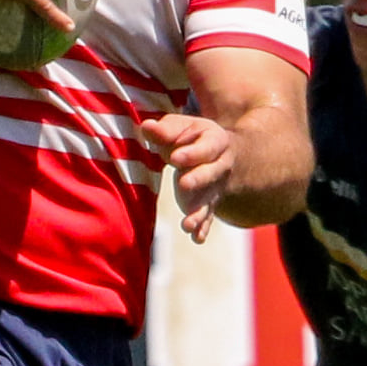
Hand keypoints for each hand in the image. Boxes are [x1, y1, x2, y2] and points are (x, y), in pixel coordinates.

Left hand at [140, 114, 234, 242]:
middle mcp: (220, 166)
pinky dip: (203, 228)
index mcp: (215, 141)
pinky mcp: (208, 204)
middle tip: (184, 185)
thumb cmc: (191, 137)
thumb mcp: (181, 128)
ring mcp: (215, 188)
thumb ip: (165, 131)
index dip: (191, 153)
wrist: (218, 154)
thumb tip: (146, 127)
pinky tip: (196, 238)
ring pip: (209, 200)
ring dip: (199, 213)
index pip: (206, 148)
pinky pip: (208, 217)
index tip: (175, 159)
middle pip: (211, 173)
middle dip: (198, 179)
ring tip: (187, 225)